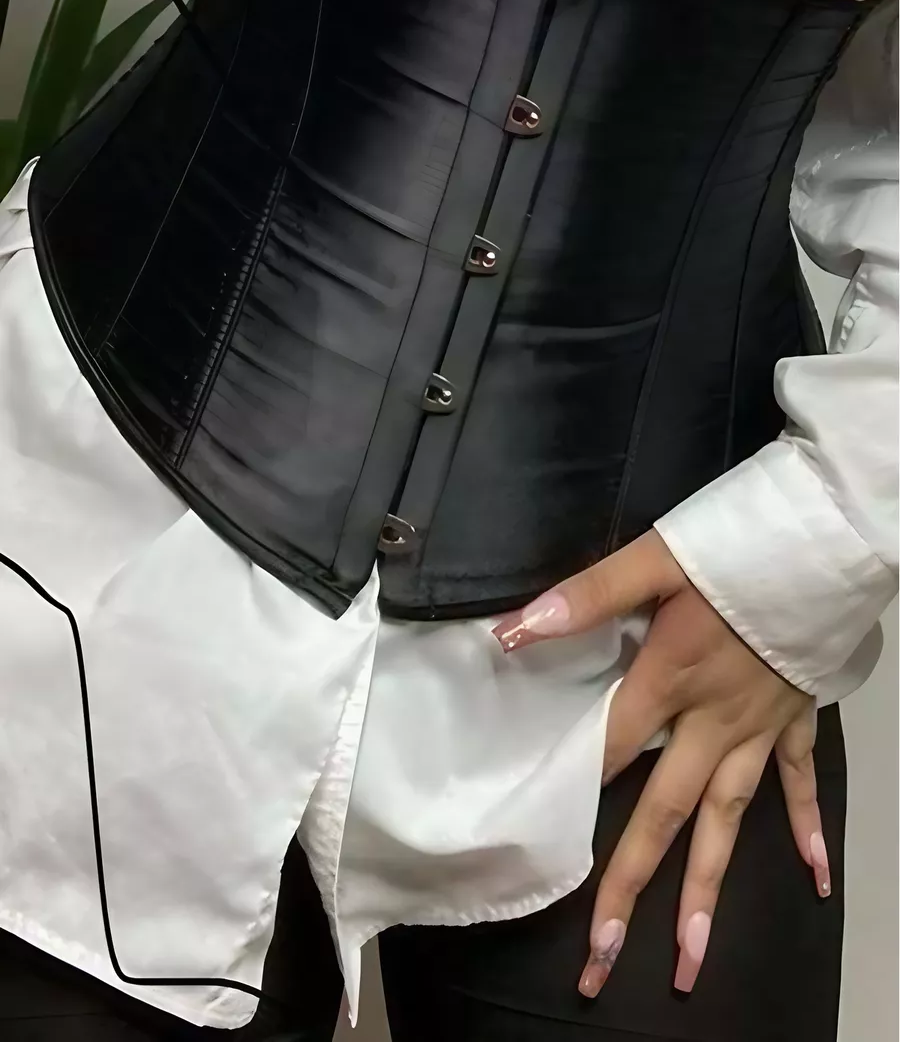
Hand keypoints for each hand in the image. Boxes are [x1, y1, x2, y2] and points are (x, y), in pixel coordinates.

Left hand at [492, 531, 830, 996]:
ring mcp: (759, 726)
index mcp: (671, 679)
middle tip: (602, 956)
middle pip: (665, 811)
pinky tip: (817, 876)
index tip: (544, 850)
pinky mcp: (797, 716)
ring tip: (690, 957)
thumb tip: (513, 631)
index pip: (610, 744)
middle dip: (632, 883)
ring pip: (729, 818)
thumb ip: (587, 597)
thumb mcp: (655, 558)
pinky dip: (808, 826)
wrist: (828, 540)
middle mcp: (713, 719)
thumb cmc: (738, 545)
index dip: (574, 789)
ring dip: (708, 888)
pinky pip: (802, 781)